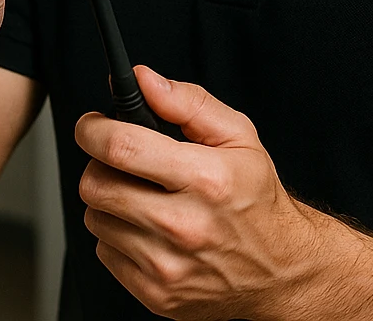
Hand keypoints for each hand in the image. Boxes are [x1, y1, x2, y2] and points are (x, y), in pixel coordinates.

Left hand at [75, 66, 323, 320]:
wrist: (280, 270)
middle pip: (96, 185)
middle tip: (120, 161)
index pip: (121, 147)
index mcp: (206, 179)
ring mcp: (167, 265)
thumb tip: (144, 80)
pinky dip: (118, 236)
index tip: (92, 126)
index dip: (93, 129)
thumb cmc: (257, 200)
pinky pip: (105, 252)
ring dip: (109, 201)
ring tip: (142, 197)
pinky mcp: (155, 293)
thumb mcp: (239, 137)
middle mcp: (184, 225)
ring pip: (95, 219)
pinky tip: (148, 229)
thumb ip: (188, 102)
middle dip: (98, 164)